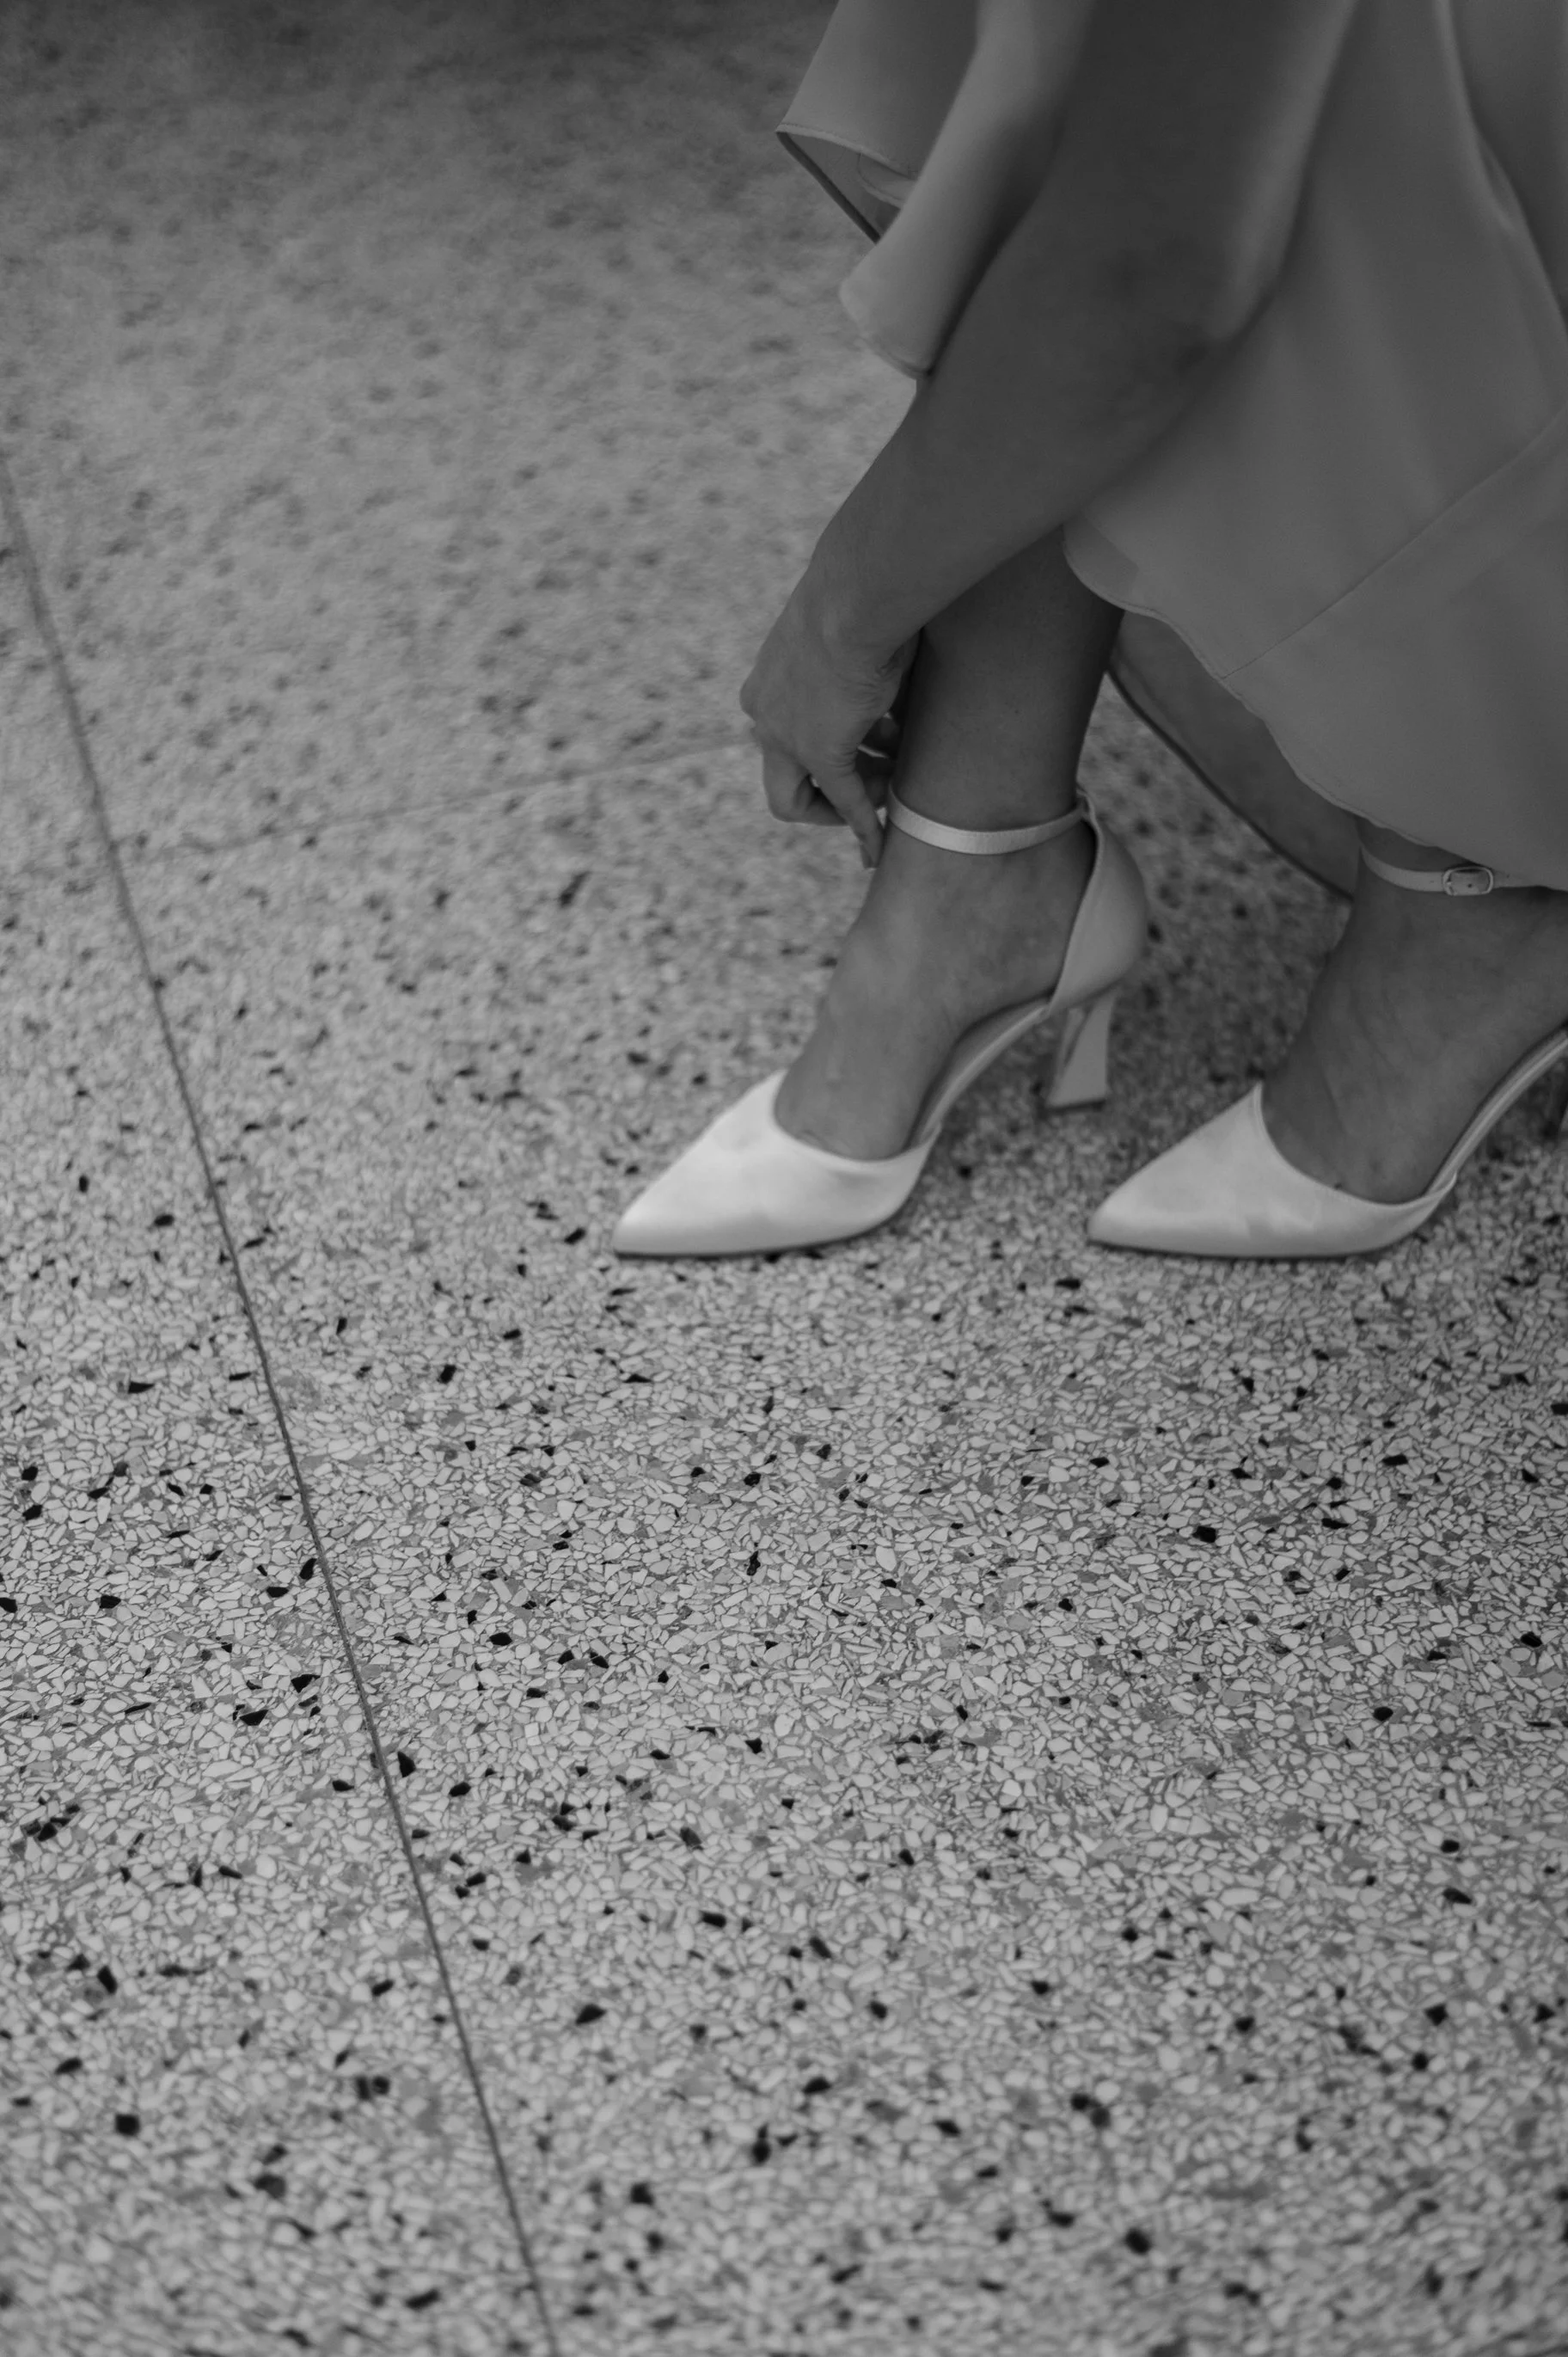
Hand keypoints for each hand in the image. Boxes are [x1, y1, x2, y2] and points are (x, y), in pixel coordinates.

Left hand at [740, 571, 918, 868]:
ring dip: (858, 795)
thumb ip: (853, 654)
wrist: (858, 593)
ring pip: (806, 795)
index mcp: (767, 683)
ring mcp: (787, 737)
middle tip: (876, 778)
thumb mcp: (849, 629)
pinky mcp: (821, 752)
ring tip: (898, 782)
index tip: (860, 755)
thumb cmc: (861, 596)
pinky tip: (879, 848)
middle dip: (827, 789)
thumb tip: (887, 652)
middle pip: (783, 777)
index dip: (821, 756)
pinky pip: (845, 800)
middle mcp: (766, 714)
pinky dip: (862, 827)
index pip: (784, 736)